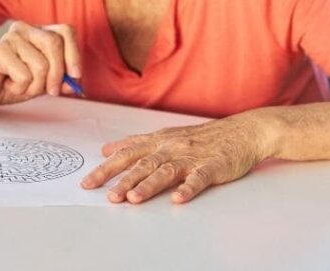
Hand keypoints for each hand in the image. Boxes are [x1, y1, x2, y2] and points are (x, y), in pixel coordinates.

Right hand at [0, 22, 81, 106]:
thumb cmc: (9, 82)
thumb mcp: (41, 83)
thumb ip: (60, 80)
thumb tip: (76, 83)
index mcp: (38, 32)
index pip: (66, 31)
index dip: (74, 54)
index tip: (76, 75)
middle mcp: (25, 29)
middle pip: (55, 44)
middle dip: (57, 74)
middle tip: (50, 91)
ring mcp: (11, 37)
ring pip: (42, 65)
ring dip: (34, 85)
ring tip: (20, 85)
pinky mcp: (0, 50)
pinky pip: (25, 75)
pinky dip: (20, 88)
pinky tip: (8, 83)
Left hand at [80, 113, 269, 203]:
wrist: (242, 131)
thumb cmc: (202, 137)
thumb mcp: (166, 135)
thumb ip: (136, 144)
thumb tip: (107, 149)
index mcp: (158, 140)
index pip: (126, 154)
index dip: (106, 168)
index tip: (88, 182)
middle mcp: (171, 147)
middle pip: (142, 163)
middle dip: (122, 179)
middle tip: (107, 195)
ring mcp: (192, 156)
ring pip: (166, 171)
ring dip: (148, 185)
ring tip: (133, 199)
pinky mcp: (213, 166)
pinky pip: (199, 178)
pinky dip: (188, 188)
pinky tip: (178, 198)